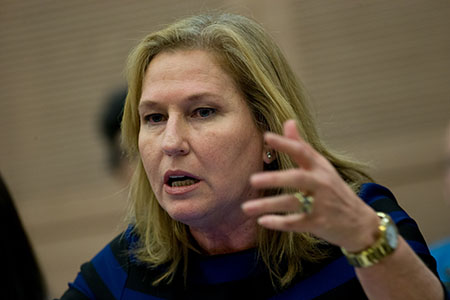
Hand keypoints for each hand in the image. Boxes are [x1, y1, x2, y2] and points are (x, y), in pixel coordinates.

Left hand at [242, 119, 379, 251]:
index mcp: (320, 167)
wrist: (359, 223)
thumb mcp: (321, 167)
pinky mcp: (319, 223)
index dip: (285, 144)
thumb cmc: (334, 191)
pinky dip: (279, 222)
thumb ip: (301, 146)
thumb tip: (288, 122)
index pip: (302, 151)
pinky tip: (262, 221)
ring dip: (268, 205)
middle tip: (252, 180)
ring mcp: (321, 204)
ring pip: (292, 203)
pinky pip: (296, 223)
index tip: (267, 137)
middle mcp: (321, 183)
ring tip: (246, 208)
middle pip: (297, 178)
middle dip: (275, 179)